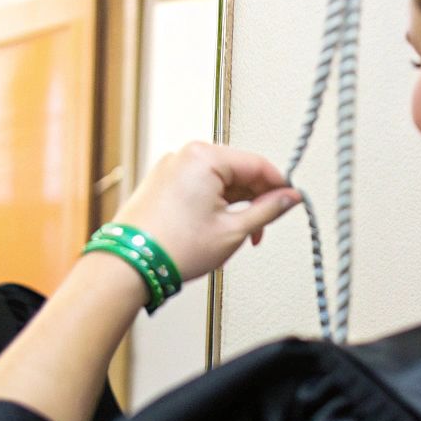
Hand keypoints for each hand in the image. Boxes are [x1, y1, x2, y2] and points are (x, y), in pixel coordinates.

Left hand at [110, 142, 301, 282]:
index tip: (290, 201)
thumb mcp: (233, 230)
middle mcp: (185, 156)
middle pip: (238, 170)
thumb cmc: (171, 248)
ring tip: (239, 234)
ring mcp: (170, 168)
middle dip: (255, 199)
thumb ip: (268, 210)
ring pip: (219, 180)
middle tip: (264, 226)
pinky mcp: (161, 183)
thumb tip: (288, 198)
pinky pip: (199, 186)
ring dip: (235, 204)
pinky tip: (218, 228)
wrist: (129, 265)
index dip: (279, 185)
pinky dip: (214, 204)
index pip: (257, 164)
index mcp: (204, 157)